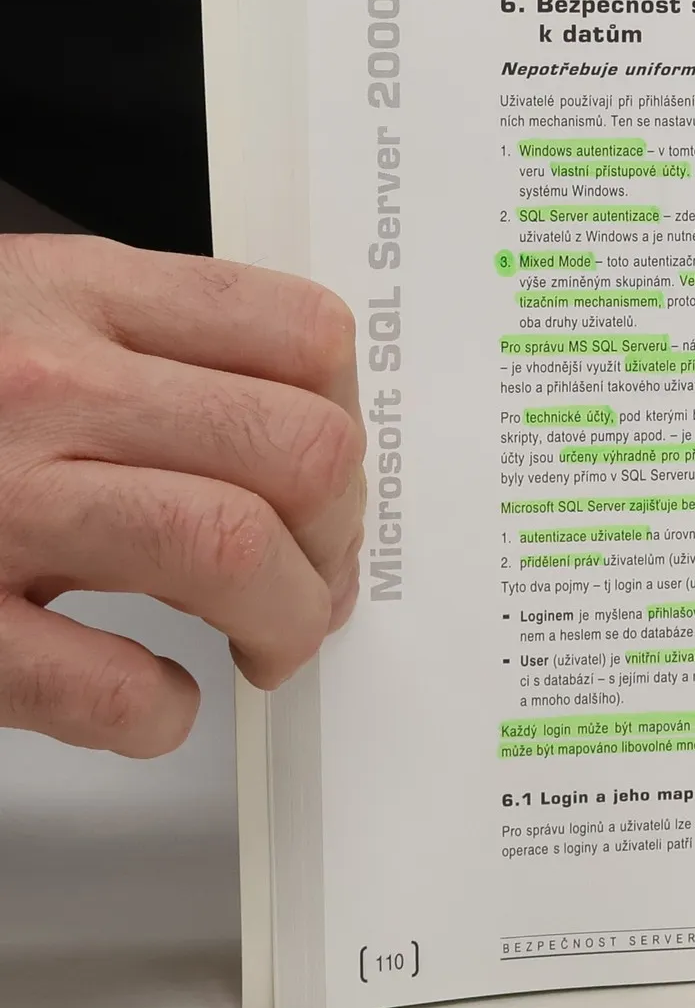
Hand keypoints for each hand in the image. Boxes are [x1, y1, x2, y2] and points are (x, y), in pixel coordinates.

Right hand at [0, 234, 364, 756]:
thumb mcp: (18, 316)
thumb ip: (145, 348)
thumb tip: (302, 431)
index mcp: (72, 296)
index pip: (300, 335)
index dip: (348, 422)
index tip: (330, 481)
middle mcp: (42, 385)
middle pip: (299, 450)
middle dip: (338, 539)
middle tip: (313, 580)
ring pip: (233, 549)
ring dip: (287, 622)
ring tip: (266, 647)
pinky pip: (112, 684)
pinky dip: (159, 712)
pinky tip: (148, 697)